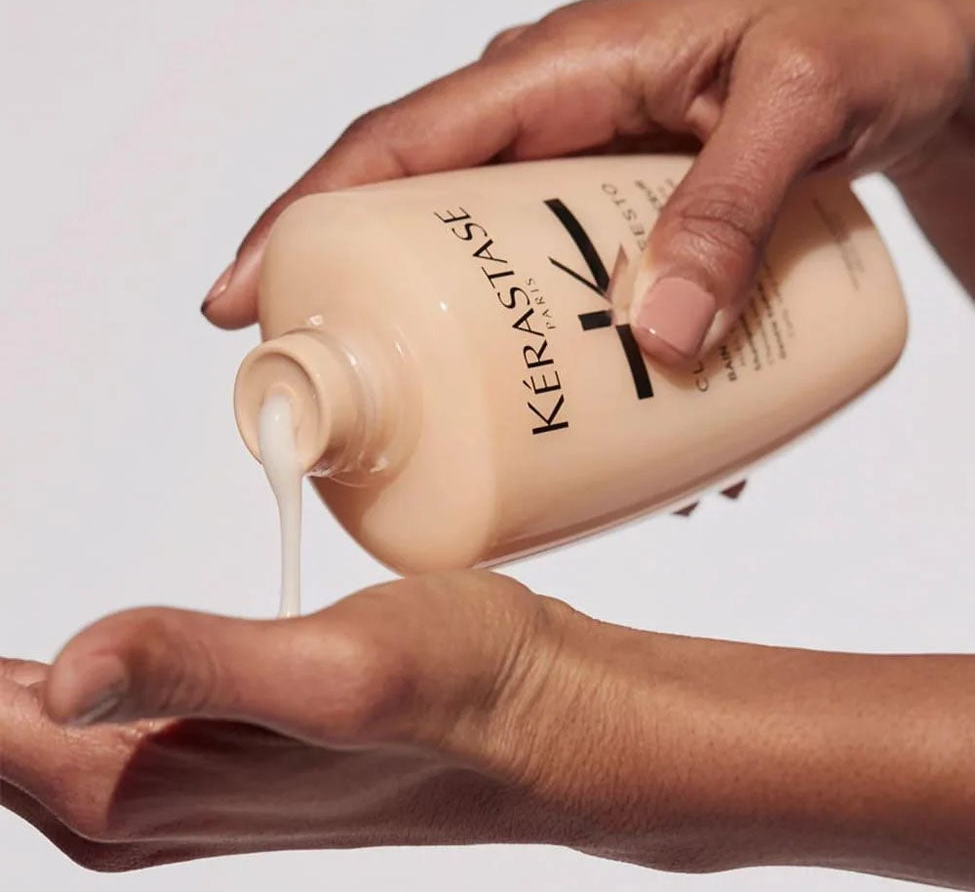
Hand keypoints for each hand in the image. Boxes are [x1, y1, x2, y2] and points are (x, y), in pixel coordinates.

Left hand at [4, 571, 974, 884]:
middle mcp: (142, 803)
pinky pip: (92, 724)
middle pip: (0, 742)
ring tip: (6, 654)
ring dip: (5, 690)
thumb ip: (194, 666)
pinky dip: (50, 689)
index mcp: (141, 789)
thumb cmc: (461, 696)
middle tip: (12, 586)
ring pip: (35, 740)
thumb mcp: (338, 672)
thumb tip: (59, 674)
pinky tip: (58, 665)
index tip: (1, 639)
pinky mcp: (220, 743)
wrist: (538, 715)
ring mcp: (179, 779)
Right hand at [201, 0, 974, 360]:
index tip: (242, 298)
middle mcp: (551, 123)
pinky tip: (602, 424)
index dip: (308, 217)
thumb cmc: (859, 38)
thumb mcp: (803, 108)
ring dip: (473, 353)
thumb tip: (661, 335)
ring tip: (477, 435)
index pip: (399, 144)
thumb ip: (732, 210)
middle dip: (366, 307)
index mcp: (559, 71)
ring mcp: (582, 175)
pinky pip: (560, 288)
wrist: (917, 46)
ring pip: (490, 270)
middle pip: (419, 221)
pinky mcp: (620, 219)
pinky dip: (561, 356)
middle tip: (341, 400)